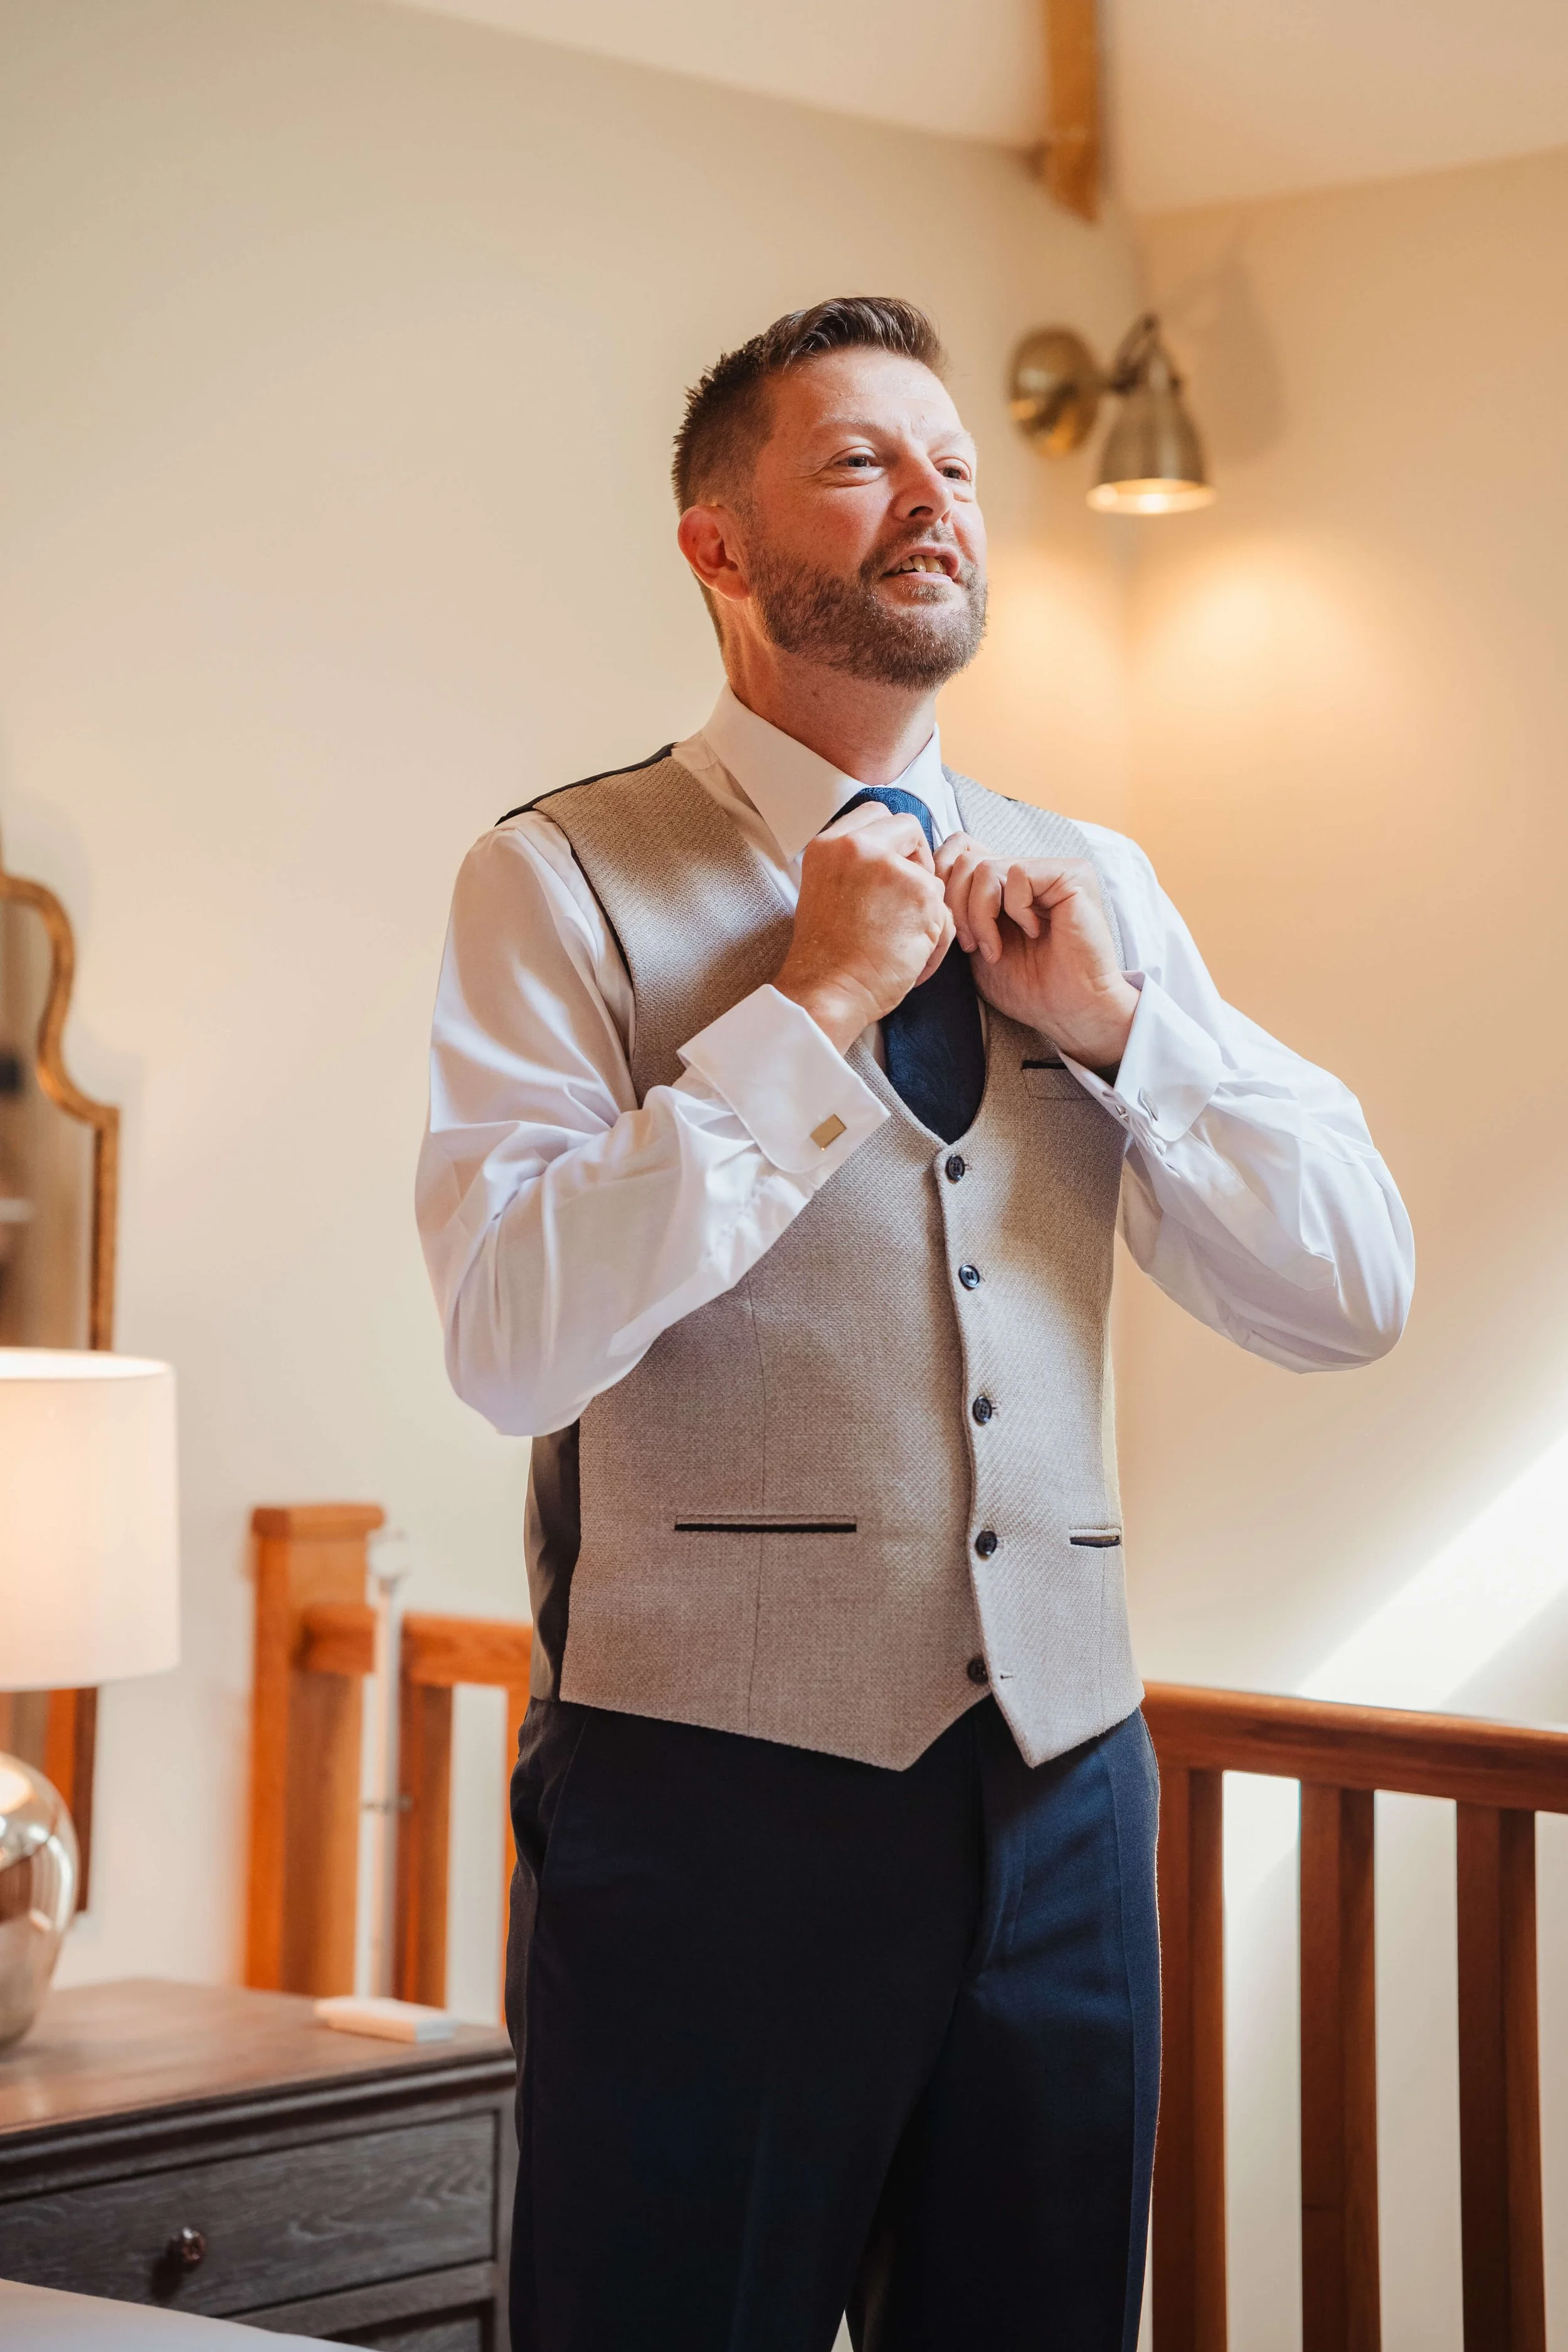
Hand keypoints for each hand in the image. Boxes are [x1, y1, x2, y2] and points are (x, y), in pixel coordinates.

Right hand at [775, 803, 953, 1052]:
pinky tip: (911, 964)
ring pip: (932, 877)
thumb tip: (896, 859)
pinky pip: (945, 915)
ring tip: (900, 948)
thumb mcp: (825, 891)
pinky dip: (935, 943)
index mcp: (829, 845)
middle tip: (908, 899)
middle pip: (909, 828)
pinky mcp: (923, 895)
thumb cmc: (826, 956)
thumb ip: (855, 867)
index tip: (892, 866)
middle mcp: (858, 847)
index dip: (892, 839)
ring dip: (925, 913)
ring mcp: (892, 868)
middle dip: (917, 860)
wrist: (827, 991)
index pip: (875, 814)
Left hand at [935, 832, 1137, 1069]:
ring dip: (980, 916)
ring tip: (995, 948)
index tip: (950, 930)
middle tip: (972, 946)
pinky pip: (1016, 874)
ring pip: (984, 868)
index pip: (958, 850)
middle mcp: (1028, 869)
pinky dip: (1014, 911)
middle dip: (957, 908)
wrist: (1069, 1011)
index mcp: (1005, 883)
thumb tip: (927, 877)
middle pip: (964, 858)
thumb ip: (957, 909)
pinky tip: (1034, 933)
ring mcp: (1050, 868)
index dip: (942, 884)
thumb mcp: (975, 944)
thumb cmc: (1027, 987)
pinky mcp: (1071, 873)